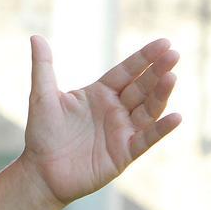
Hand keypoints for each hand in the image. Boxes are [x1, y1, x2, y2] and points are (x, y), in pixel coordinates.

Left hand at [20, 35, 181, 205]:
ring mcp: (122, 130)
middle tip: (173, 55)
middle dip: (157, 71)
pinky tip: (175, 116)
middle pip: (142, 87)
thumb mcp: (42, 97)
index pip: (127, 71)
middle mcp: (116, 109)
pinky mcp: (124, 153)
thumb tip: (35, 37)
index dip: (144, 58)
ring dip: (161, 94)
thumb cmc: (41, 134)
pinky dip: (161, 129)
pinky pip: (147, 139)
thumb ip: (43, 67)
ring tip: (171, 77)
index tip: (163, 43)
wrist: (39, 172)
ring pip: (148, 109)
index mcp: (100, 93)